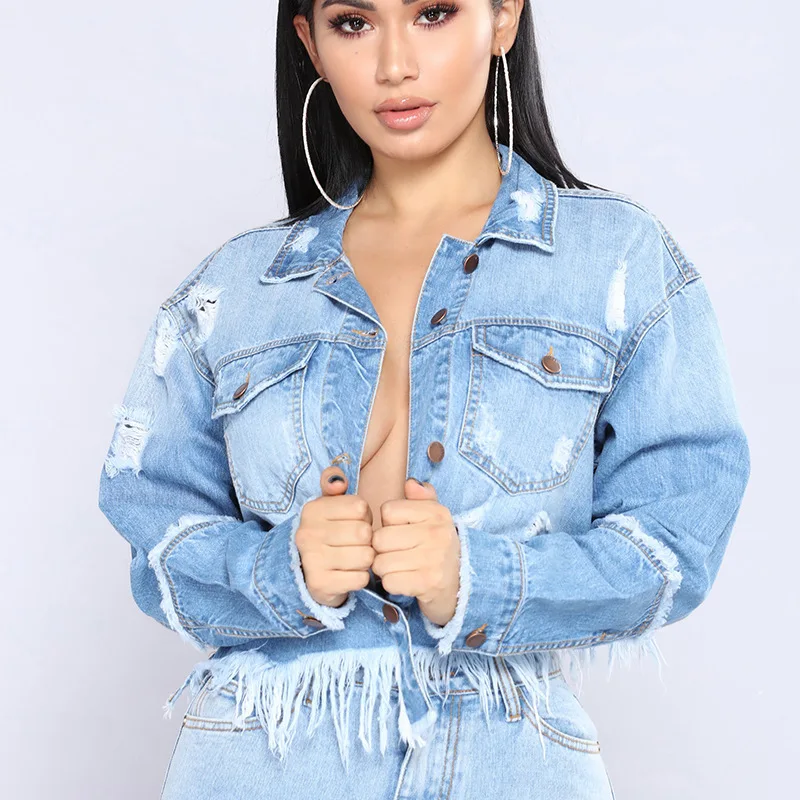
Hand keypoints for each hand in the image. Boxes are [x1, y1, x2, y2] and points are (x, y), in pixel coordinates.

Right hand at [295, 466, 374, 608]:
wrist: (306, 573)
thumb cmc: (328, 532)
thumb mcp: (328, 504)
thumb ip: (332, 481)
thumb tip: (338, 482)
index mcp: (312, 509)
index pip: (360, 507)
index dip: (365, 516)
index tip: (354, 522)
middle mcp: (307, 533)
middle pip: (364, 532)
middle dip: (367, 539)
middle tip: (356, 543)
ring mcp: (312, 560)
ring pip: (365, 556)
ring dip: (365, 559)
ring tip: (354, 558)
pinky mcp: (320, 584)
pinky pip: (360, 578)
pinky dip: (360, 577)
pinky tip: (349, 574)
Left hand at [371, 478, 460, 626]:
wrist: (461, 583)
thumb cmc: (437, 546)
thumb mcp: (434, 516)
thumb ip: (421, 497)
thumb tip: (410, 483)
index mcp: (436, 512)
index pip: (388, 510)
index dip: (388, 523)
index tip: (401, 531)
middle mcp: (437, 532)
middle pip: (380, 538)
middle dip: (381, 549)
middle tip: (395, 553)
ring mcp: (433, 558)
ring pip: (381, 562)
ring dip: (384, 569)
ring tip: (399, 567)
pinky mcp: (428, 582)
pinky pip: (389, 582)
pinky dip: (392, 584)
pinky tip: (404, 581)